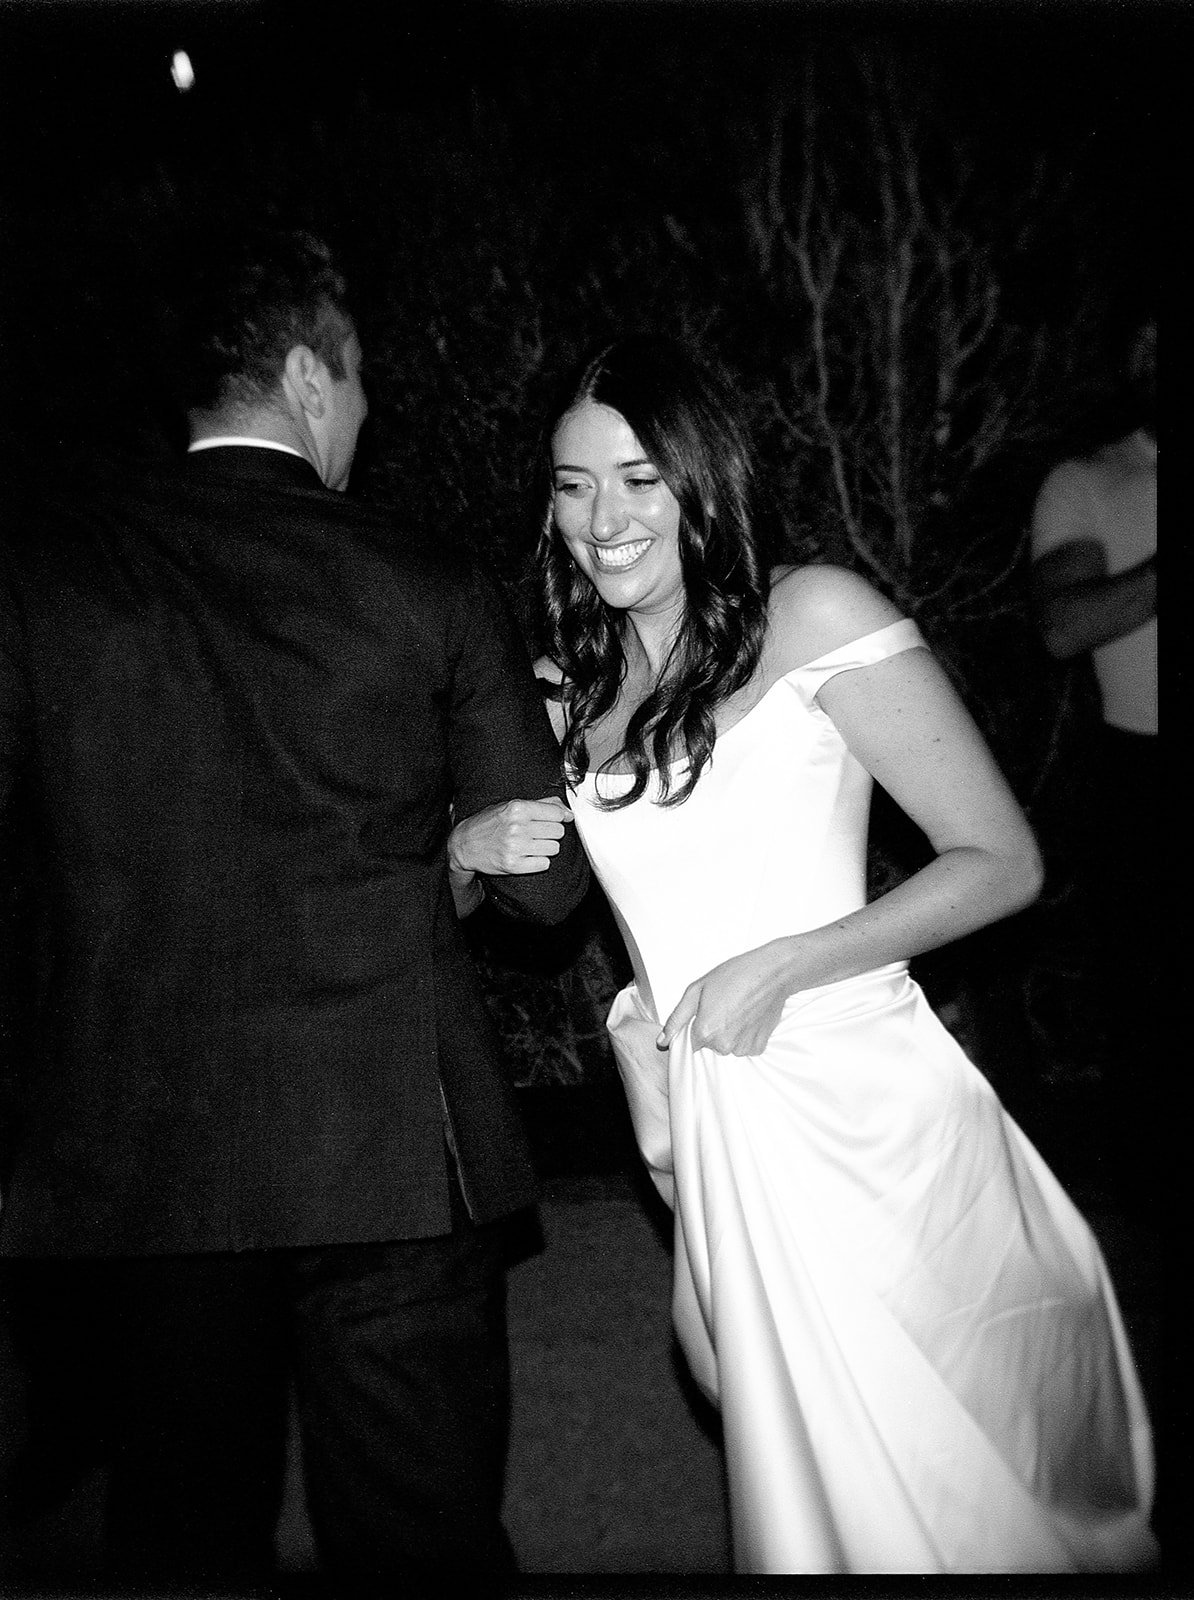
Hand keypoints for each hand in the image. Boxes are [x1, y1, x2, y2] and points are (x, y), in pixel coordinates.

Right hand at [448, 797, 574, 876]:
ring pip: (553, 848)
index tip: (557, 820)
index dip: (559, 817)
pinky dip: (539, 861)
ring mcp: (515, 847)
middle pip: (558, 831)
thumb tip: (566, 811)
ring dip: (546, 847)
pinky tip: (528, 856)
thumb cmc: (488, 823)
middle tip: (538, 833)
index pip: (556, 813)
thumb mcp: (511, 806)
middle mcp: (517, 827)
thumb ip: (540, 804)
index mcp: (517, 808)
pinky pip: (544, 864)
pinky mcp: (513, 865)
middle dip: (551, 832)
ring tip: (532, 844)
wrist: (464, 844)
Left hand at [657, 943, 790, 1056]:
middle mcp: (723, 1046)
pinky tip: (747, 1017)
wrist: (771, 973)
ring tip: (737, 1010)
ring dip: (728, 1034)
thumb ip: (677, 1018)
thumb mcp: (696, 990)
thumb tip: (662, 1041)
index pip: (689, 1043)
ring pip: (726, 1047)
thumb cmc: (734, 975)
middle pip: (708, 1045)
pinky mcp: (758, 1048)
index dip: (695, 1026)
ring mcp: (742, 1049)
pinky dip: (744, 1036)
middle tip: (722, 1007)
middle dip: (711, 1030)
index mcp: (705, 1032)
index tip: (704, 1013)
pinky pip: (743, 1047)